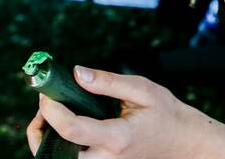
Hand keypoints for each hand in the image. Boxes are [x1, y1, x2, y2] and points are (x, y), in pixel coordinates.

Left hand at [27, 67, 208, 158]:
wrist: (184, 143)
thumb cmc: (165, 114)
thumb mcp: (142, 89)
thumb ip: (108, 82)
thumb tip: (77, 73)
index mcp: (117, 138)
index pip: (72, 129)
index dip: (52, 111)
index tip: (46, 92)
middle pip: (58, 155)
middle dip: (40, 131)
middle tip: (45, 104)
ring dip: (48, 138)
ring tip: (52, 111)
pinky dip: (61, 142)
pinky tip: (66, 121)